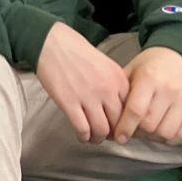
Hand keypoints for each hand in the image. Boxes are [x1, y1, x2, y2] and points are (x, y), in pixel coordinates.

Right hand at [35, 21, 129, 142]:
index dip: (125, 123)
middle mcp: (107, 90)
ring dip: (99, 138)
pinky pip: (82, 128)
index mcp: (118, 80)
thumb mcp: (105, 64)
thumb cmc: (76, 50)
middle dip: (114, 134)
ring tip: (94, 138)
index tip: (120, 127)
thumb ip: (114, 84)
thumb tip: (117, 107)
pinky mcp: (69, 102)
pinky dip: (83, 136)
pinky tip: (81, 135)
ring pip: (101, 130)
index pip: (131, 111)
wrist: (50, 42)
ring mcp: (88, 97)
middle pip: (118, 123)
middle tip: (108, 136)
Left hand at [112, 47, 181, 144]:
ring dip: (154, 137)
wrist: (179, 56)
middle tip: (133, 130)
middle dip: (138, 133)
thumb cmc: (149, 67)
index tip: (119, 137)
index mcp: (149, 78)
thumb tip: (108, 120)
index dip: (125, 127)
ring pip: (166, 133)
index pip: (136, 111)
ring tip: (148, 130)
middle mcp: (170, 89)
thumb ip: (120, 93)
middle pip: (150, 125)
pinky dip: (170, 139)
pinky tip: (163, 130)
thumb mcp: (131, 71)